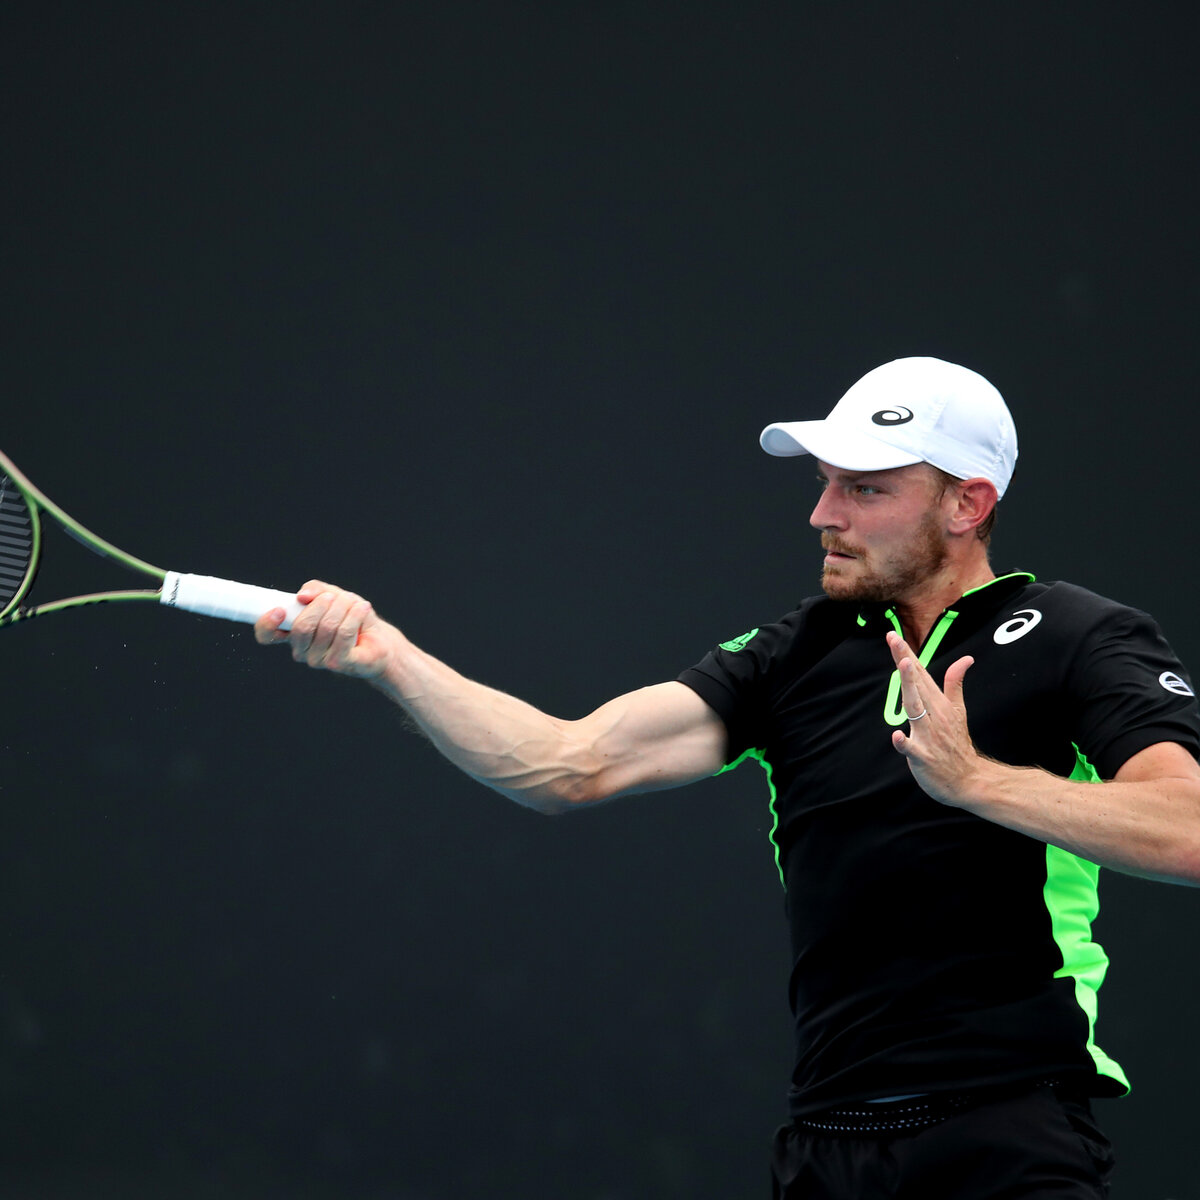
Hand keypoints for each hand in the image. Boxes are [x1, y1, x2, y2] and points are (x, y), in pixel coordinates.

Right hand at [254, 579, 393, 678]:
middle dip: (322, 604)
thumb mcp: (332, 596)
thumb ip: (315, 590)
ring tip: (354, 604)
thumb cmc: (351, 617)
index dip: (266, 623)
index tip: (279, 609)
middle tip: (335, 597)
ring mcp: (320, 660)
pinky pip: (344, 634)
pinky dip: (354, 615)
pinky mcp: (340, 663)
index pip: (266, 635)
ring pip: (327, 627)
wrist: (378, 639)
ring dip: (343, 607)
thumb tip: (302, 595)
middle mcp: (302, 651)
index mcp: (293, 634)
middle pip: (302, 626)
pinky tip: (363, 609)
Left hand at [886, 631, 981, 806]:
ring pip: (915, 709)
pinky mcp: (923, 757)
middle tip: (894, 639)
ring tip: (904, 666)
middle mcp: (934, 716)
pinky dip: (903, 743)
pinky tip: (896, 735)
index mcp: (939, 705)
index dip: (907, 655)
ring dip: (909, 688)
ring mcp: (929, 736)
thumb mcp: (958, 711)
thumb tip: (966, 659)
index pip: (921, 675)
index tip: (895, 636)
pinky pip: (911, 749)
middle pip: (916, 685)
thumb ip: (956, 684)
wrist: (969, 780)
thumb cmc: (957, 745)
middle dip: (905, 662)